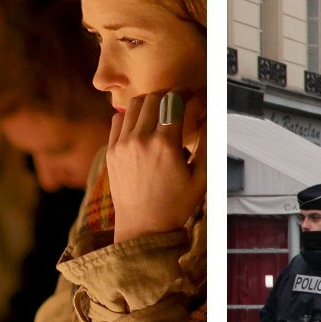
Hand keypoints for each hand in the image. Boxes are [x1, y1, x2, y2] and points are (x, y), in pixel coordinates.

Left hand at [109, 89, 207, 242]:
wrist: (143, 227)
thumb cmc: (174, 206)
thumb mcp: (202, 177)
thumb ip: (209, 143)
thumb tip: (209, 116)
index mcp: (165, 145)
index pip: (175, 102)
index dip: (187, 94)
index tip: (193, 96)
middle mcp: (141, 140)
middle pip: (154, 97)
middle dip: (170, 94)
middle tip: (179, 100)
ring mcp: (122, 144)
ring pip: (134, 104)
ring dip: (150, 101)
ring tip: (161, 109)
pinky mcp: (111, 151)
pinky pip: (118, 119)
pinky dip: (131, 114)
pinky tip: (142, 123)